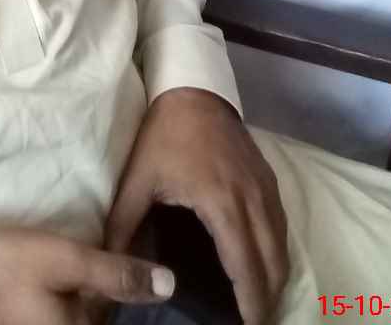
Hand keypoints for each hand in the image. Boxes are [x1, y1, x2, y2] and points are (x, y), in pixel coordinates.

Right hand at [0, 225, 175, 324]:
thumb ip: (118, 274)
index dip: (132, 279)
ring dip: (94, 288)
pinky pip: (68, 312)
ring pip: (86, 312)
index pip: (124, 310)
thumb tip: (170, 286)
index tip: (139, 250)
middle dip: (112, 285)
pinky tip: (67, 271)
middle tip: (116, 246)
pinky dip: (74, 295)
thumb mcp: (66, 260)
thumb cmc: (10, 266)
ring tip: (96, 254)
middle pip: (105, 314)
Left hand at [105, 88, 287, 324]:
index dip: (251, 302)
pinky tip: (265, 265)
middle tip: (256, 324)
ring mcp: (265, 187)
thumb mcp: (138, 180)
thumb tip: (108, 264)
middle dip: (268, 299)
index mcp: (221, 203)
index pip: (245, 265)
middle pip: (272, 262)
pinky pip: (281, 224)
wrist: (192, 88)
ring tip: (262, 304)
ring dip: (276, 277)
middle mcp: (252, 198)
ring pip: (282, 245)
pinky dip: (277, 251)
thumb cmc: (163, 135)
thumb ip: (123, 226)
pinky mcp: (269, 178)